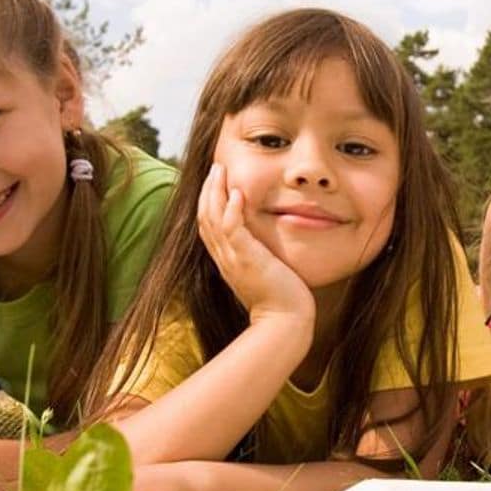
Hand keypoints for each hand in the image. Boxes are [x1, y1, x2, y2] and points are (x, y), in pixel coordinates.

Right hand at [198, 163, 314, 325]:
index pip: (208, 226)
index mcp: (226, 261)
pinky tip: (237, 193)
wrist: (285, 321)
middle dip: (208, 190)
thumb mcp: (262, 273)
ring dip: (216, 192)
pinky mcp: (247, 259)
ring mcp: (233, 259)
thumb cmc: (280, 301)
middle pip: (205, 218)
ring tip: (220, 171)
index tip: (215, 183)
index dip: (208, 202)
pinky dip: (232, 209)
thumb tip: (263, 245)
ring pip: (213, 219)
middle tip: (215, 168)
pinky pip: (232, 229)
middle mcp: (224, 258)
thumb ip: (257, 257)